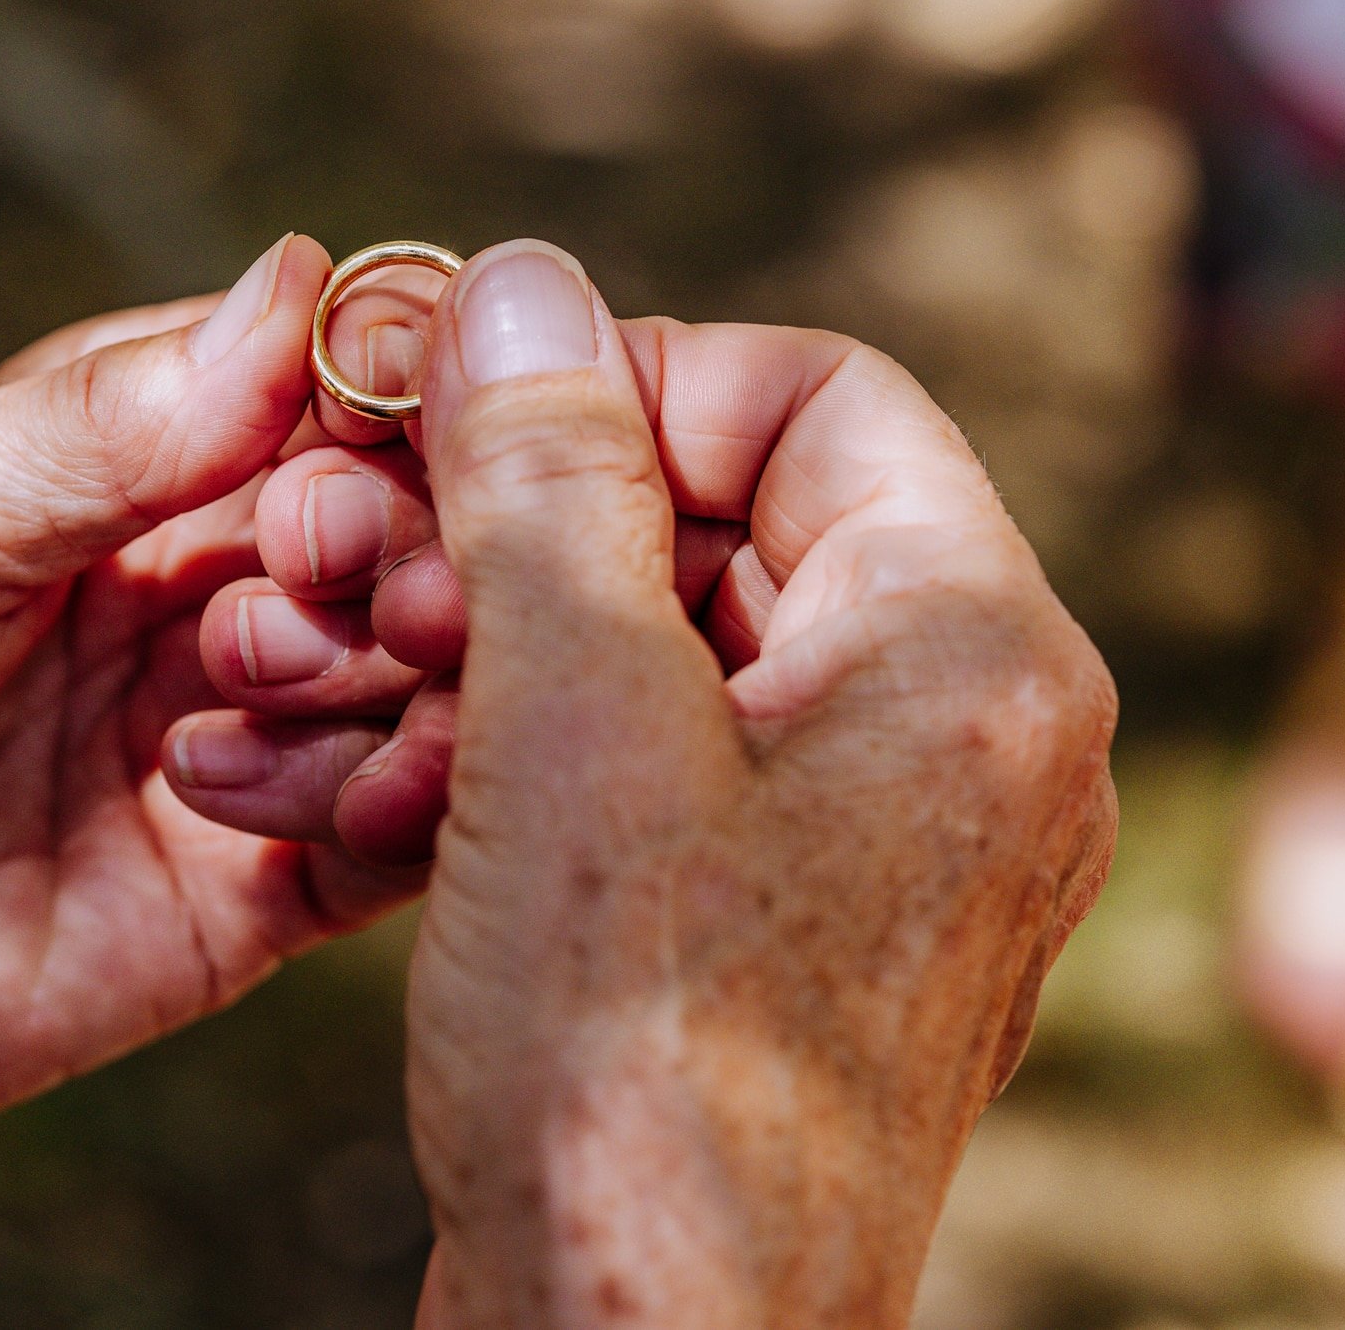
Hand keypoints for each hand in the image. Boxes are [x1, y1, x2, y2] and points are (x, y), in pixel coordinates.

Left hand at [0, 235, 428, 1325]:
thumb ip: (101, 428)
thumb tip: (298, 285)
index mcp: (153, 461)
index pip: (349, 386)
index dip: (405, 391)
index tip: (388, 426)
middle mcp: (229, 587)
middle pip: (425, 532)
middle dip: (403, 544)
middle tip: (320, 578)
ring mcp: (260, 736)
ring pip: (444, 684)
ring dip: (401, 679)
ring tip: (251, 694)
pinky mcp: (267, 887)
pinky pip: (406, 844)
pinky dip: (413, 816)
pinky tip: (323, 810)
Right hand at [188, 240, 1118, 1326]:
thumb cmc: (631, 1061)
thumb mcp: (571, 720)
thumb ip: (548, 481)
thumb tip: (528, 283)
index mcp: (984, 653)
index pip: (822, 398)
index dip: (634, 380)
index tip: (471, 424)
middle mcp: (984, 743)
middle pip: (753, 528)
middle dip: (545, 531)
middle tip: (379, 568)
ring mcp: (908, 850)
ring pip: (698, 659)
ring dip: (517, 650)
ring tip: (360, 691)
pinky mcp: (818, 935)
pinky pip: (688, 779)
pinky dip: (552, 760)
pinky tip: (404, 794)